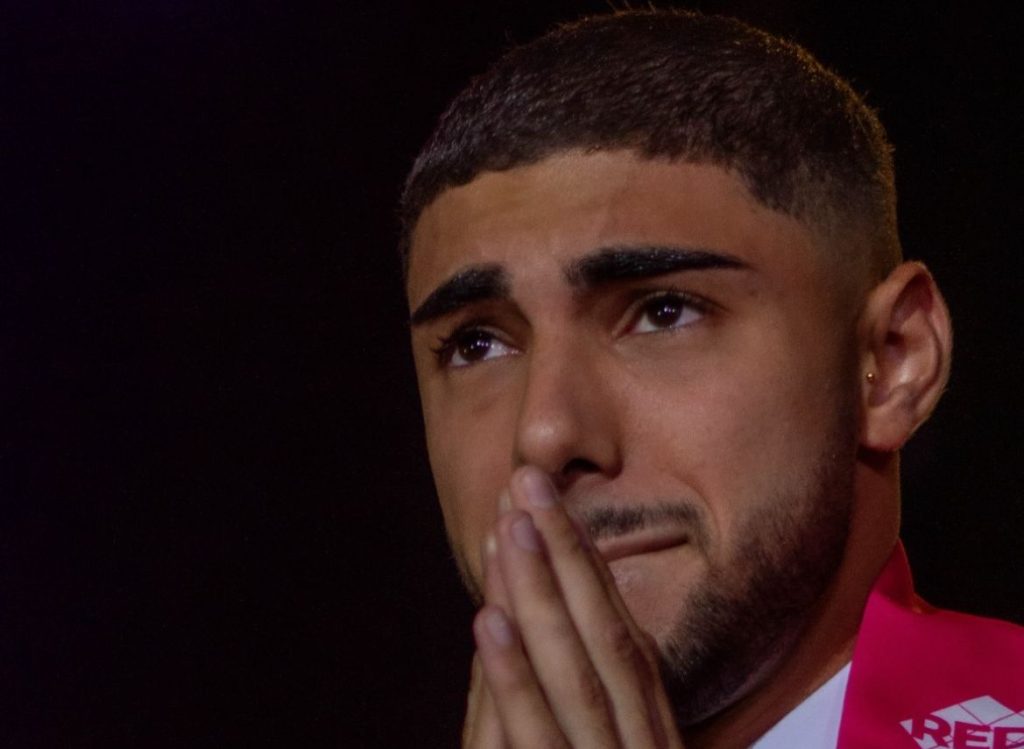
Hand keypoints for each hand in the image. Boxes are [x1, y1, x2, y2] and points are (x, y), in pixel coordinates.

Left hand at [462, 466, 684, 747]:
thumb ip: (586, 705)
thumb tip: (532, 626)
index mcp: (651, 733)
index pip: (620, 633)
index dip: (583, 564)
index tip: (548, 502)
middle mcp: (642, 746)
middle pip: (607, 638)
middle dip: (566, 554)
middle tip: (527, 479)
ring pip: (576, 677)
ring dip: (541, 595)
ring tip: (509, 525)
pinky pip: (539, 739)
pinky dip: (514, 679)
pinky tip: (488, 620)